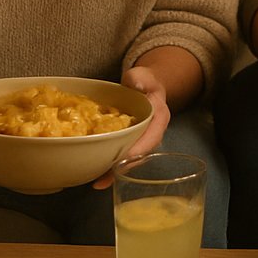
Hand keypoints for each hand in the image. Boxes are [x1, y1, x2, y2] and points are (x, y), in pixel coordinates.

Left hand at [93, 65, 170, 188]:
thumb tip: (136, 84)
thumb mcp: (143, 75)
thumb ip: (140, 78)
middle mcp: (153, 134)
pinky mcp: (131, 145)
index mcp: (159, 118)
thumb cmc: (143, 81)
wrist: (144, 86)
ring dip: (117, 172)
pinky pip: (123, 159)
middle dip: (125, 167)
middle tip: (105, 177)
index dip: (139, 148)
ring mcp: (142, 142)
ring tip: (99, 181)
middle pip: (141, 155)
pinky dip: (111, 168)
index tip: (125, 157)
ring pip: (132, 161)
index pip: (152, 137)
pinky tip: (97, 176)